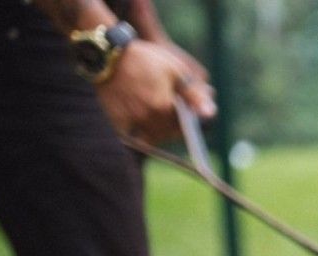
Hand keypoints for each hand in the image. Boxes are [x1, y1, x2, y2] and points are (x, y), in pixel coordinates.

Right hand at [95, 39, 215, 141]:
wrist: (106, 53)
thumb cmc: (144, 59)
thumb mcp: (175, 71)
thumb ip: (194, 95)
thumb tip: (211, 114)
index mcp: (164, 108)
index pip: (184, 128)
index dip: (187, 123)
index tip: (185, 116)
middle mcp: (147, 119)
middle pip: (167, 135)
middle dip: (171, 127)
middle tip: (166, 113)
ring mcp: (129, 122)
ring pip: (150, 139)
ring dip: (156, 132)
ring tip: (152, 115)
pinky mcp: (114, 122)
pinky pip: (131, 138)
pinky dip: (136, 135)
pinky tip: (137, 120)